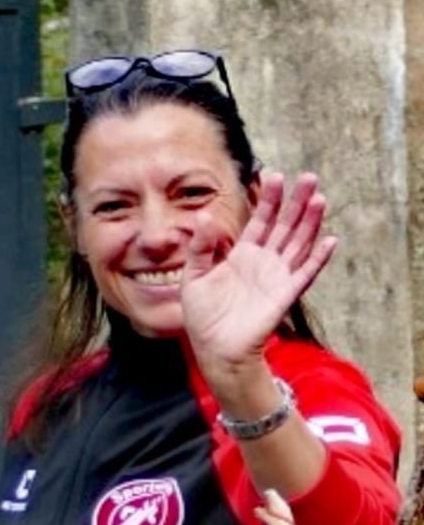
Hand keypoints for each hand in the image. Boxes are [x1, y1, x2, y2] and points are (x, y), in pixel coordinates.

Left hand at [181, 172, 336, 374]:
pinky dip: (318, 259)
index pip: (260, 220)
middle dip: (296, 202)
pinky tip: (330, 240)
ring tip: (319, 198)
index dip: (269, 199)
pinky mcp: (284, 295)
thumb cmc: (203, 316)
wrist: (215, 349)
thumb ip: (200, 247)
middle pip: (285, 226)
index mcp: (242, 254)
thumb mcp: (194, 276)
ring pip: (299, 244)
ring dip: (310, 223)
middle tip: (308, 177)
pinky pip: (305, 274)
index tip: (275, 176)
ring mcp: (276, 277)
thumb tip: (203, 217)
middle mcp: (263, 262)